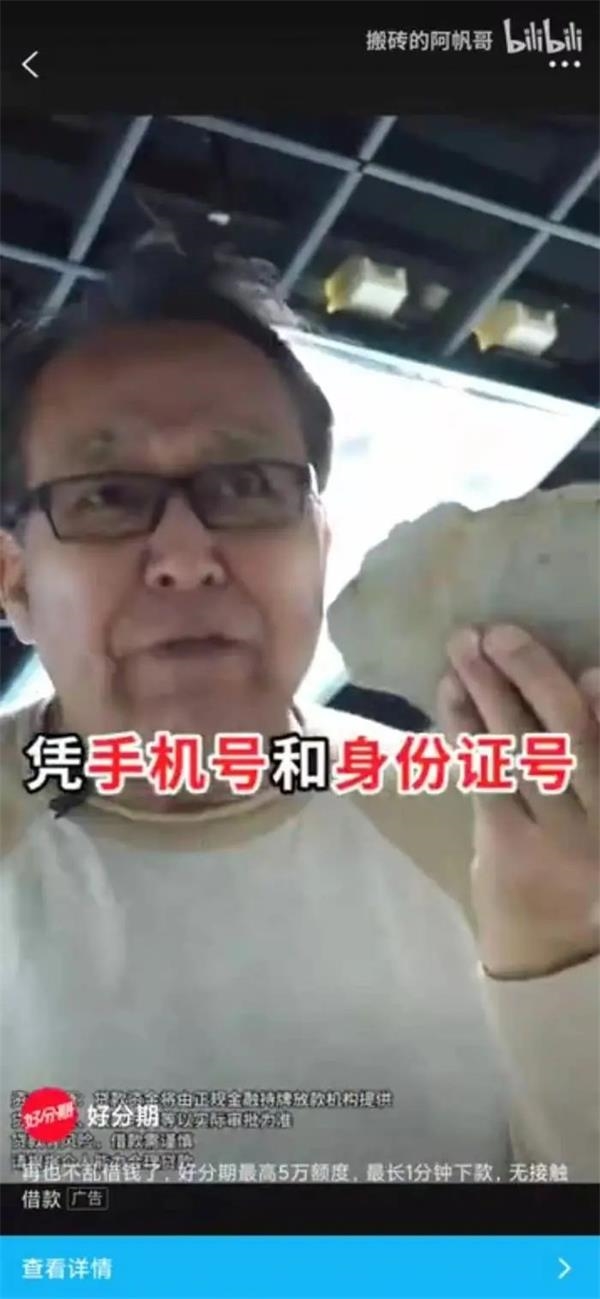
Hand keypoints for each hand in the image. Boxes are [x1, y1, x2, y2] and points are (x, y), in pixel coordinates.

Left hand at [437, 625, 599, 979]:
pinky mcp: (510, 850)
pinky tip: (449, 693)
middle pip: (572, 737)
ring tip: (463, 646)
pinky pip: (486, 777)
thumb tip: (590, 677)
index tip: (588, 669)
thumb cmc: (585, 872)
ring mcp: (558, 839)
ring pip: (523, 751)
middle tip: (498, 632)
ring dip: (489, 692)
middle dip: (535, 676)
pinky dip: (466, 729)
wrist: (556, 961)